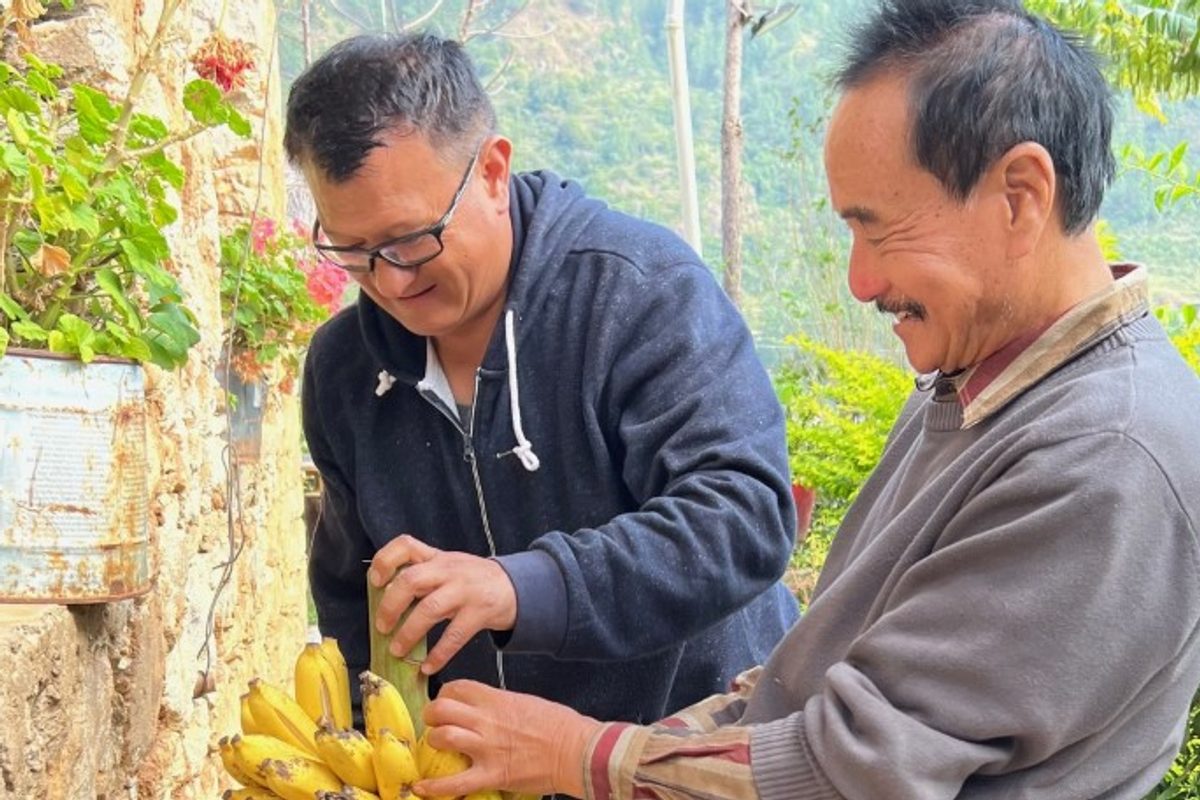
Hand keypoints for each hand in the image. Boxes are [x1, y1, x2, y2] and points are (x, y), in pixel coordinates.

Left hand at [369, 534, 517, 673]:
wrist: (514, 587)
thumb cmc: (472, 580)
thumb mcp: (447, 568)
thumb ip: (421, 576)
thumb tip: (384, 600)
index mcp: (437, 557)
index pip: (406, 546)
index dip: (385, 561)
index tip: (375, 581)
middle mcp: (449, 569)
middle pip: (412, 580)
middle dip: (390, 605)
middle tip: (381, 626)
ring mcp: (465, 590)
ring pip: (430, 609)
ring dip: (409, 633)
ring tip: (397, 650)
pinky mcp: (480, 612)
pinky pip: (454, 636)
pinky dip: (438, 654)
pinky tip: (428, 666)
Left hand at [415, 680, 602, 798]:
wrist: (576, 750)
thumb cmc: (558, 725)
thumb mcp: (525, 702)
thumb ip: (499, 704)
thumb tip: (484, 711)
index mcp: (496, 699)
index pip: (456, 688)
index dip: (444, 695)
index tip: (446, 704)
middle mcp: (487, 720)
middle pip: (440, 710)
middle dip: (432, 717)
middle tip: (435, 726)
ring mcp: (487, 748)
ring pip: (442, 738)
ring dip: (433, 743)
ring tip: (435, 749)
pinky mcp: (492, 774)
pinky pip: (454, 782)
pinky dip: (434, 786)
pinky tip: (421, 787)